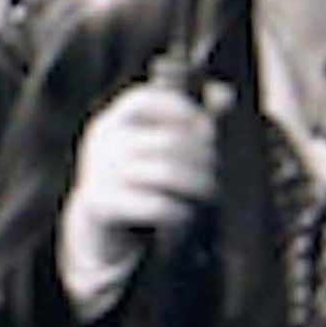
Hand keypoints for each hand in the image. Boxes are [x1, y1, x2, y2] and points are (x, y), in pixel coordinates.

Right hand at [58, 81, 220, 303]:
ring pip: (166, 173)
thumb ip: (191, 121)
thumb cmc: (139, 183)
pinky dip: (179, 211)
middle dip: (203, 155)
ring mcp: (99, 174)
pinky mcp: (102, 205)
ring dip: (198, 183)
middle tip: (218, 167)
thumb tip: (226, 94)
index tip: (206, 125)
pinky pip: (156, 205)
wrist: (100, 232)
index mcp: (112, 122)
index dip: (180, 108)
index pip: (144, 100)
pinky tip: (187, 214)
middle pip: (168, 141)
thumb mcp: (157, 151)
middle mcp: (103, 144)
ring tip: (211, 191)